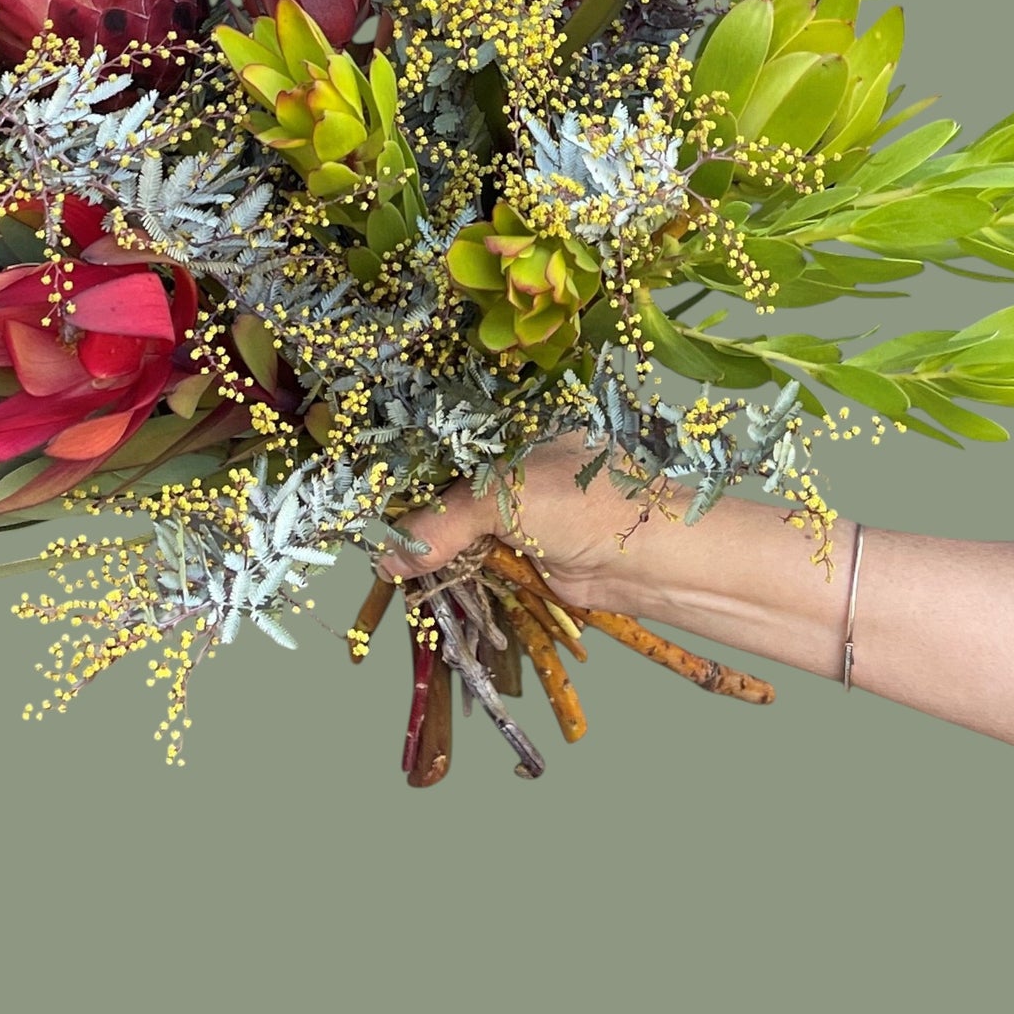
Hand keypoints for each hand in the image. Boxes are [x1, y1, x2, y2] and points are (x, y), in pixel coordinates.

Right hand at [377, 432, 677, 617]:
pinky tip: (415, 580)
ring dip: (429, 550)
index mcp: (511, 433)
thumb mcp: (504, 497)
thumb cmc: (587, 503)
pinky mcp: (524, 557)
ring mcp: (518, 515)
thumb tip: (387, 559)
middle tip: (364, 531)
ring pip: (457, 532)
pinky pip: (475, 565)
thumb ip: (443, 525)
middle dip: (413, 514)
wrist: (649, 560)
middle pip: (446, 491)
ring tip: (383, 560)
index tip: (364, 486)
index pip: (445, 442)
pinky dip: (452, 576)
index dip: (407, 465)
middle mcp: (512, 469)